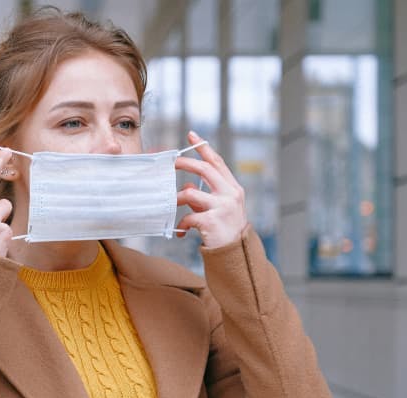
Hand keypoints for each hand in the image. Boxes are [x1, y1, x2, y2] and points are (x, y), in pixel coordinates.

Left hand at [174, 131, 248, 248]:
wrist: (236, 254)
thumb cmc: (225, 229)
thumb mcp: (217, 208)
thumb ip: (204, 196)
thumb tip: (187, 187)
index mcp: (232, 188)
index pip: (217, 162)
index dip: (204, 148)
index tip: (192, 135)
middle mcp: (230, 194)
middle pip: (204, 170)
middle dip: (185, 163)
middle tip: (171, 163)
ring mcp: (222, 207)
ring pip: (190, 193)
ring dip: (177, 199)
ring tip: (171, 205)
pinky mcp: (212, 221)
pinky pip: (188, 216)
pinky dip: (182, 224)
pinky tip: (182, 232)